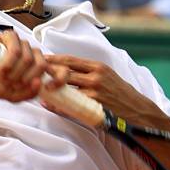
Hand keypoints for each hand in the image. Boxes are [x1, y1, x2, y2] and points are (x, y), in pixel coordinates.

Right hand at [0, 31, 67, 101]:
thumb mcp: (14, 96)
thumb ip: (28, 94)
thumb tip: (39, 83)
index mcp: (38, 69)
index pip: (60, 70)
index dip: (59, 78)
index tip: (50, 88)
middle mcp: (33, 55)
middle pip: (41, 65)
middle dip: (25, 79)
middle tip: (12, 83)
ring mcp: (22, 45)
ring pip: (28, 59)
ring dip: (14, 73)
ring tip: (3, 76)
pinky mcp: (11, 37)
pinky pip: (16, 50)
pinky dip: (7, 64)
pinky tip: (0, 69)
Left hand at [45, 54, 166, 125]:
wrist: (138, 111)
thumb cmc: (121, 95)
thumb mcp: (108, 77)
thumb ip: (90, 74)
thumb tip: (68, 73)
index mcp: (98, 66)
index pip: (70, 60)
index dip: (53, 59)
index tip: (39, 58)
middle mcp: (96, 76)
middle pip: (65, 72)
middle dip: (48, 73)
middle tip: (31, 73)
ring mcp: (95, 91)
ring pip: (66, 88)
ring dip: (51, 89)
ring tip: (37, 89)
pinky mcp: (95, 106)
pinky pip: (72, 105)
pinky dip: (59, 105)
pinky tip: (49, 104)